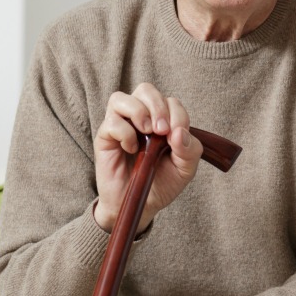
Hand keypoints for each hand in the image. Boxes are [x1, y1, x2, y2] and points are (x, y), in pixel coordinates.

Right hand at [94, 83, 202, 232]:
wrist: (141, 206)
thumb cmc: (161, 183)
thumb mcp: (185, 169)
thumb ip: (190, 150)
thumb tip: (179, 133)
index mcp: (162, 120)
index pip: (170, 101)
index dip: (177, 114)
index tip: (177, 137)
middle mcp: (140, 118)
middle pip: (145, 90)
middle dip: (158, 106)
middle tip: (162, 131)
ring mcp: (120, 125)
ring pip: (120, 98)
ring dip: (138, 111)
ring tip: (147, 132)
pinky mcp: (105, 138)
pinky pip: (111, 122)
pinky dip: (124, 132)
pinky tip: (132, 149)